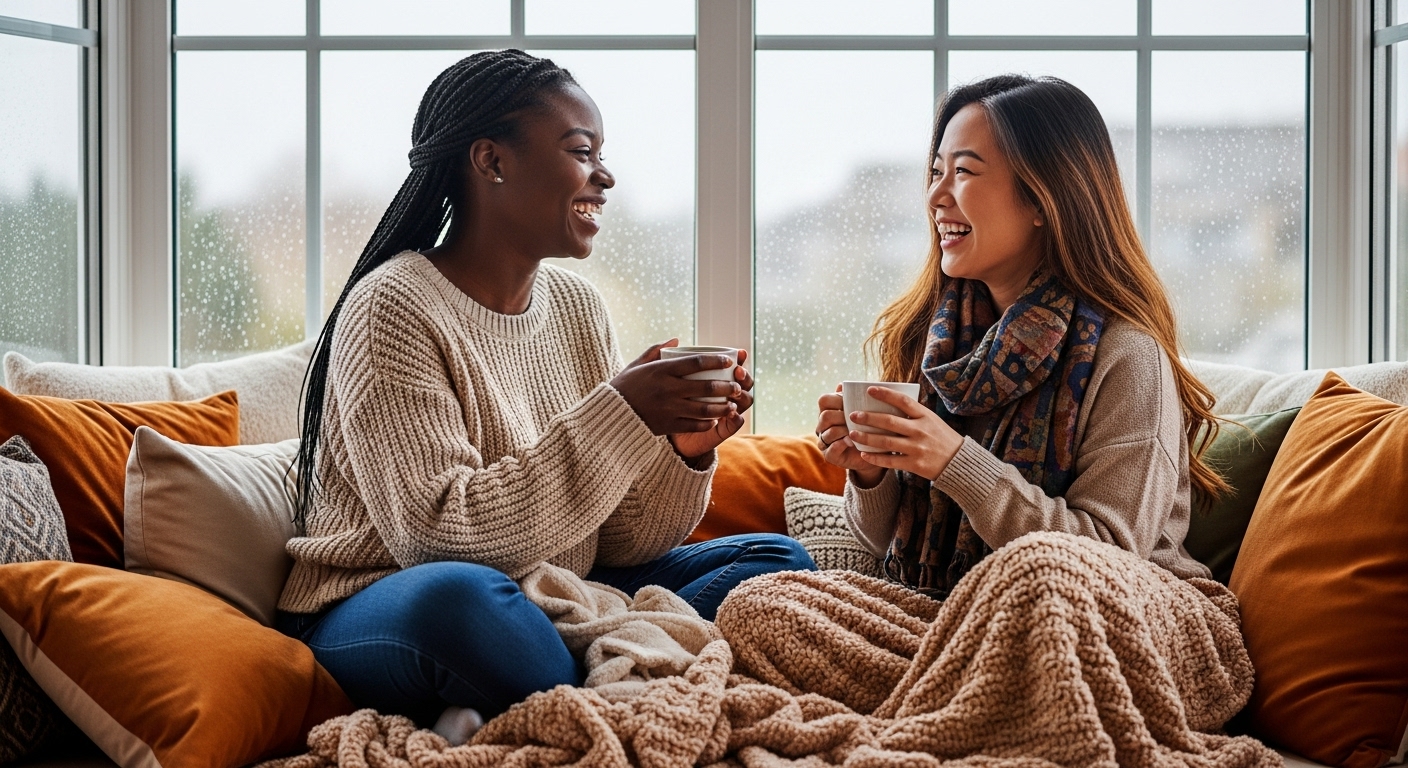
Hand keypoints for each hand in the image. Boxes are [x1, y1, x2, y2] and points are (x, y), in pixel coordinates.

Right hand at [609, 340, 746, 454]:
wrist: (611, 413)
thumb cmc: (625, 386)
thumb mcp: (638, 364)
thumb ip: (657, 350)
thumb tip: (677, 340)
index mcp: (662, 370)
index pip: (696, 362)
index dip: (716, 361)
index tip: (729, 361)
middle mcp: (667, 389)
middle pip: (705, 387)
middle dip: (726, 387)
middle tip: (737, 386)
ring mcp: (668, 408)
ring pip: (704, 409)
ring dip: (722, 407)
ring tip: (732, 406)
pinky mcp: (667, 425)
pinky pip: (693, 425)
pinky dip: (707, 423)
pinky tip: (715, 420)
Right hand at [816, 385, 884, 487]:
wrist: (873, 453)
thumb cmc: (868, 428)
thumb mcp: (864, 411)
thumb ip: (855, 399)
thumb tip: (844, 384)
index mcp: (828, 411)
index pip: (824, 400)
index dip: (838, 399)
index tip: (853, 402)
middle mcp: (823, 426)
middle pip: (825, 416)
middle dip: (842, 416)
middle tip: (857, 419)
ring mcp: (825, 441)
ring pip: (829, 432)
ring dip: (844, 430)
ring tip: (858, 431)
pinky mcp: (830, 456)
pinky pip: (831, 449)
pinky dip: (842, 444)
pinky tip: (853, 442)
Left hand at [846, 386, 962, 480]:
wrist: (958, 462)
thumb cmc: (941, 438)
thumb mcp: (932, 420)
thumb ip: (913, 413)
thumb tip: (889, 402)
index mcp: (925, 416)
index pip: (903, 401)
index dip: (885, 394)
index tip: (869, 390)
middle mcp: (920, 430)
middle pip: (889, 422)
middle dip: (868, 418)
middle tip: (853, 415)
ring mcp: (917, 448)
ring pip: (886, 442)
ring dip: (866, 438)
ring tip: (852, 434)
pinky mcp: (915, 464)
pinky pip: (890, 461)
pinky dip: (875, 458)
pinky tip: (863, 454)